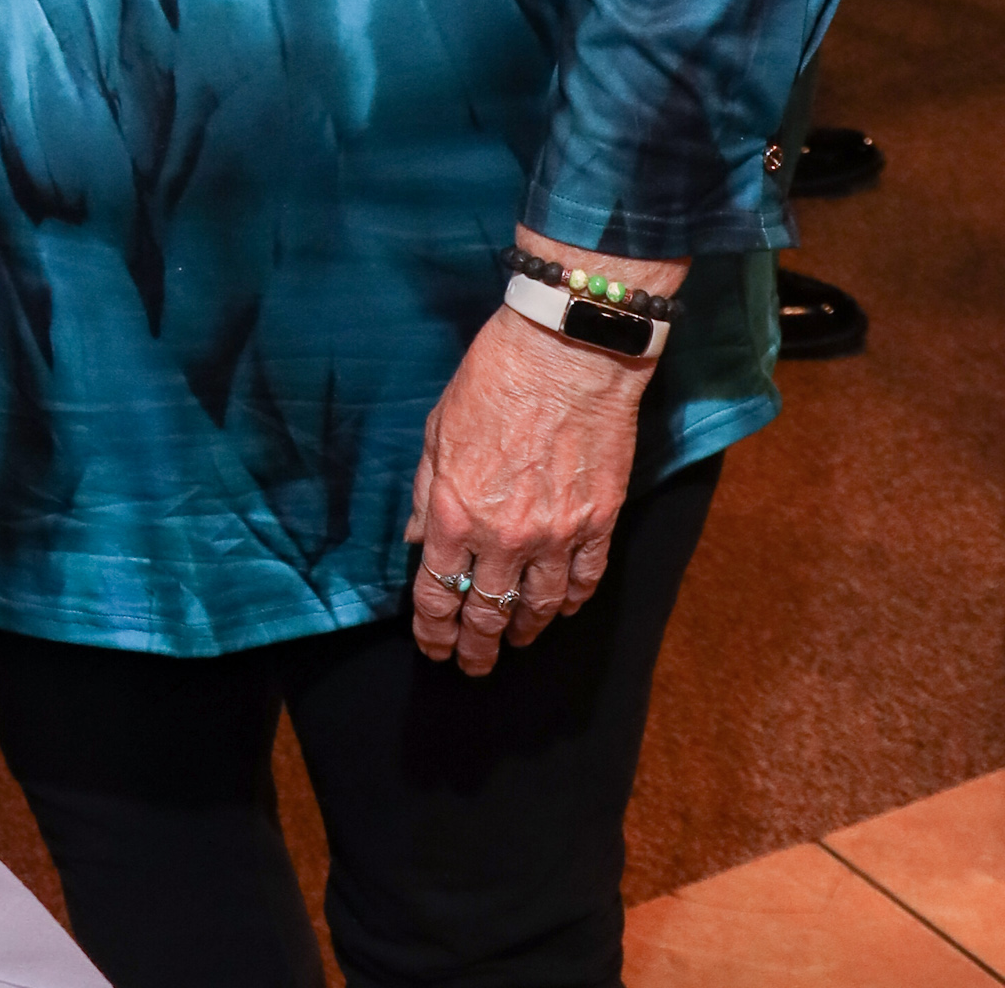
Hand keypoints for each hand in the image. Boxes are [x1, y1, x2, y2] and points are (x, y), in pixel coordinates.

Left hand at [405, 229, 683, 676]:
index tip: (433, 648)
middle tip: (474, 665)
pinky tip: (564, 608)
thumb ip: (427, 494)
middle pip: (488, 613)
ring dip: (525, 631)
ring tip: (516, 641)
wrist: (565, 353)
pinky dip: (573, 601)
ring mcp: (557, 535)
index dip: (433, 630)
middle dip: (477, 647)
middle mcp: (505, 537)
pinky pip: (586, 580)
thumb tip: (417, 540)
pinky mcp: (600, 523)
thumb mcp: (437, 431)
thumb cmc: (492, 379)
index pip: (437, 593)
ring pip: (541, 607)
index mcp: (456, 513)